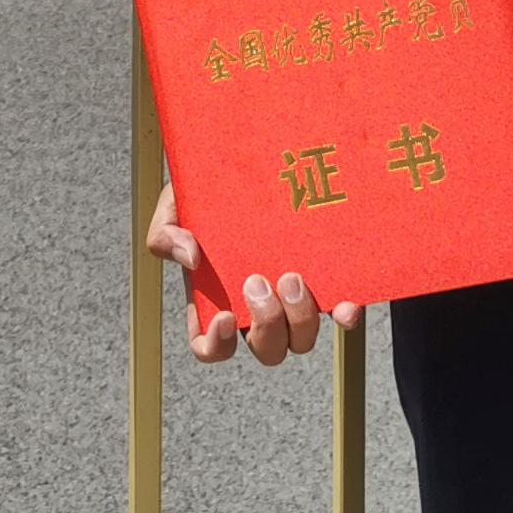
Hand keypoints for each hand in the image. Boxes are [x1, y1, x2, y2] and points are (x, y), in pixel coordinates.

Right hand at [145, 181, 356, 366]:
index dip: (217, 345)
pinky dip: (345, 316)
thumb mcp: (175, 208)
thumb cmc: (207, 193)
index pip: (211, 348)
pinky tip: (346, 304)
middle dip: (266, 326)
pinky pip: (340, 315)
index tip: (226, 316)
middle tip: (259, 283)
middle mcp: (256, 308)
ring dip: (300, 320)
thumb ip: (166, 233)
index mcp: (215, 301)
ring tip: (294, 276)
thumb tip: (191, 258)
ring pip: (301, 340)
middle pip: (266, 349)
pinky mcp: (324, 283)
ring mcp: (292, 299)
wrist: (248, 162)